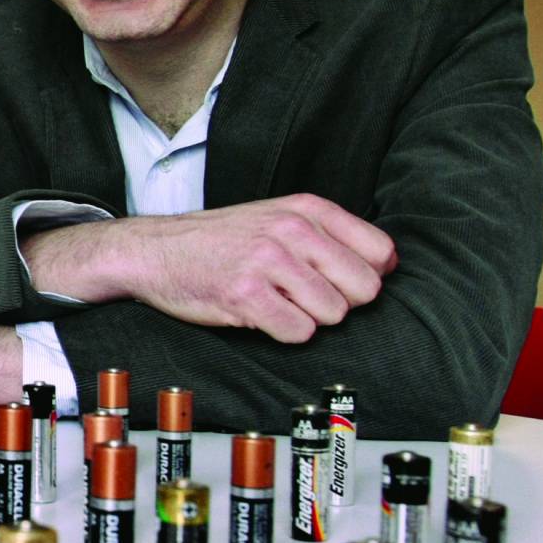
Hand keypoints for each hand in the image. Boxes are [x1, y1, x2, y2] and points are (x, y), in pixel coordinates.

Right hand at [23, 193, 396, 342]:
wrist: (155, 250)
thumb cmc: (220, 240)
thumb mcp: (279, 218)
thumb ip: (331, 236)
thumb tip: (387, 266)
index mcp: (307, 209)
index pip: (380, 253)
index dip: (366, 278)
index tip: (340, 283)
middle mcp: (291, 229)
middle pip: (363, 290)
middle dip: (339, 303)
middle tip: (304, 298)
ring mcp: (267, 261)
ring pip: (332, 314)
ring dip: (308, 319)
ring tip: (276, 303)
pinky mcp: (245, 294)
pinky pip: (298, 332)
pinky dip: (283, 333)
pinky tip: (259, 315)